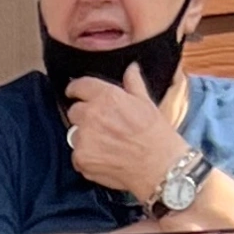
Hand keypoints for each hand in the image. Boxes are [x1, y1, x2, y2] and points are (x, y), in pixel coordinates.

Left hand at [59, 66, 196, 209]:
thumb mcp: (146, 102)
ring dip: (85, 137)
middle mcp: (91, 115)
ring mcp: (84, 138)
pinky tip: (105, 157)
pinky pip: (76, 154)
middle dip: (84, 115)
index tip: (74, 92)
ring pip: (75, 133)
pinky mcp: (81, 158)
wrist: (159, 166)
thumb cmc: (156, 134)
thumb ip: (133, 83)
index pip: (79, 86)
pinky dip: (87, 156)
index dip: (76, 89)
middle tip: (102, 125)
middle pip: (74, 111)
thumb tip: (131, 67)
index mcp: (107, 97)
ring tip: (107, 143)